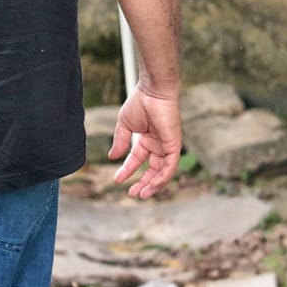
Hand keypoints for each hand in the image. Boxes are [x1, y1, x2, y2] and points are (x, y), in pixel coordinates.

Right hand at [108, 84, 181, 198]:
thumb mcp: (125, 125)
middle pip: (152, 170)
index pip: (136, 160)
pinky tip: (153, 185)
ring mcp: (167, 146)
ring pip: (163, 171)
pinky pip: (170, 166)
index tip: (117, 180)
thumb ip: (120, 142)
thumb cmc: (140, 102)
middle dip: (143, 183)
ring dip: (154, 185)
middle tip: (133, 194)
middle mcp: (158, 145)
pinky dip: (163, 177)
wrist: (152, 91)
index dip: (127, 171)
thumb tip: (112, 157)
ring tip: (142, 194)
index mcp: (146, 140)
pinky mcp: (174, 145)